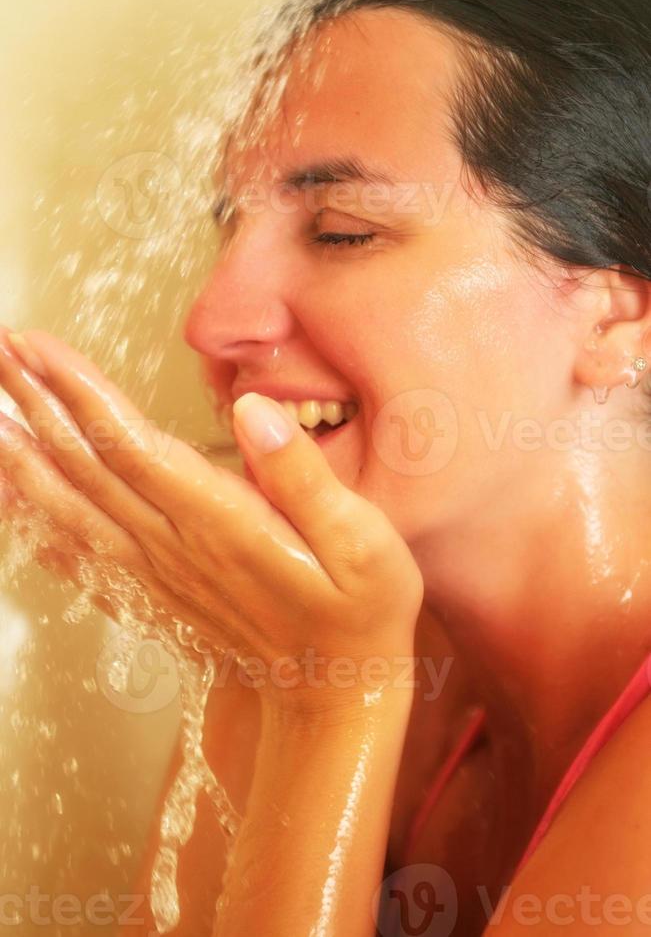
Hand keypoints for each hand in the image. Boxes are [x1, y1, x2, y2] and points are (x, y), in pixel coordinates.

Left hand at [0, 327, 423, 713]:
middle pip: (87, 467)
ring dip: (23, 459)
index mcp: (222, 522)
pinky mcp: (156, 596)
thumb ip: (304, 477)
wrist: (334, 698)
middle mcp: (176, 547)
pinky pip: (82, 557)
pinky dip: (38, 527)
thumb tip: (255, 413)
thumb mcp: (364, 542)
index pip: (131, 446)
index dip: (79, 393)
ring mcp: (159, 575)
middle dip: (36, 404)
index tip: (36, 347)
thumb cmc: (359, 616)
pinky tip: (14, 506)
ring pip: (72, 509)